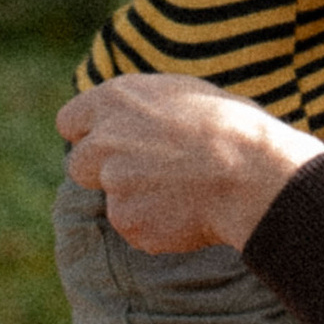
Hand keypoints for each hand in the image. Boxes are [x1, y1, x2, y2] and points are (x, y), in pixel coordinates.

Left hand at [56, 74, 323, 253]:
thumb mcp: (185, 96)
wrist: (254, 174)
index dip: (89, 135)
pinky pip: (136, 227)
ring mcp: (113, 183)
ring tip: (184, 191)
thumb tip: (130, 115)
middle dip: (105, 172)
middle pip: (79, 164)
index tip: (107, 144)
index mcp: (117, 99)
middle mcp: (104, 139)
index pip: (69, 121)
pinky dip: (157, 225)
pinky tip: (190, 212)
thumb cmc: (234, 129)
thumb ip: (143, 108)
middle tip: (148, 174)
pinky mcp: (128, 220)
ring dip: (137, 200)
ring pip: (113, 199)